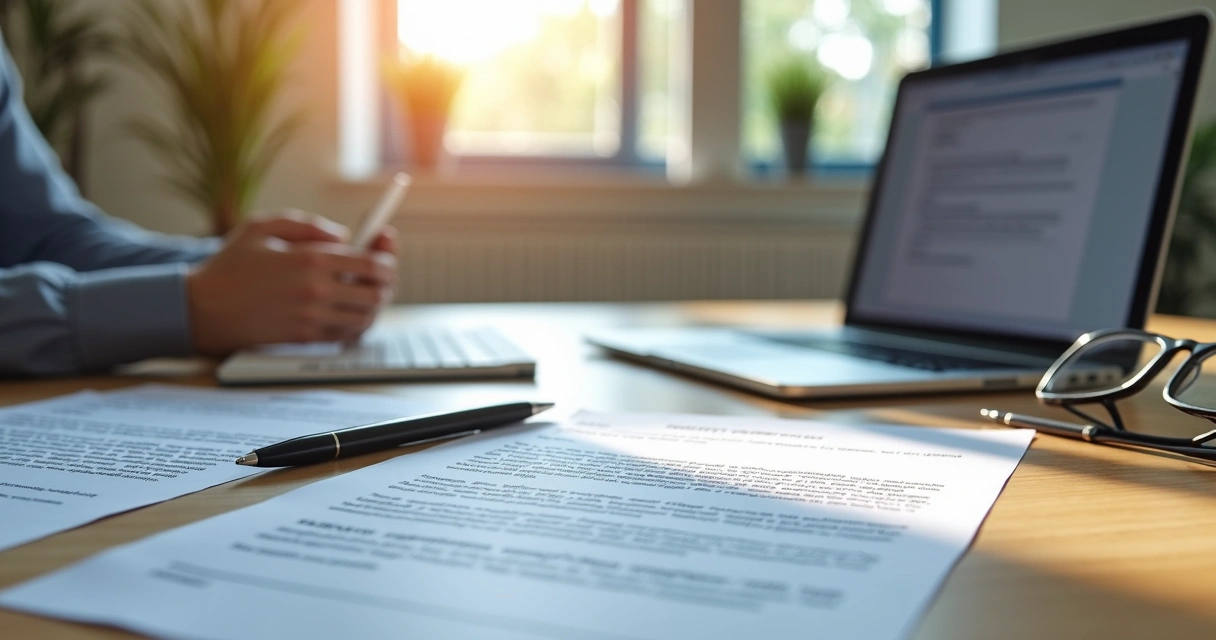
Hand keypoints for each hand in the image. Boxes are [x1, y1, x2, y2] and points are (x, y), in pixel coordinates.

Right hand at [186, 211, 397, 354]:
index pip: (372, 263)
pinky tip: (348, 313)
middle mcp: (316, 290)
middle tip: (379, 279)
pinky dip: (355, 325)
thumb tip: (344, 236)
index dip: (387, 260)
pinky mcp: (304, 337)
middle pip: (376, 293)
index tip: (386, 259)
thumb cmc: (231, 265)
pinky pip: (346, 335)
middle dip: (384, 285)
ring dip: (372, 306)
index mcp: (310, 259)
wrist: (202, 308)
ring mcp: (312, 317)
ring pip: (366, 317)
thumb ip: (308, 225)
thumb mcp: (263, 226)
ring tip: (364, 296)